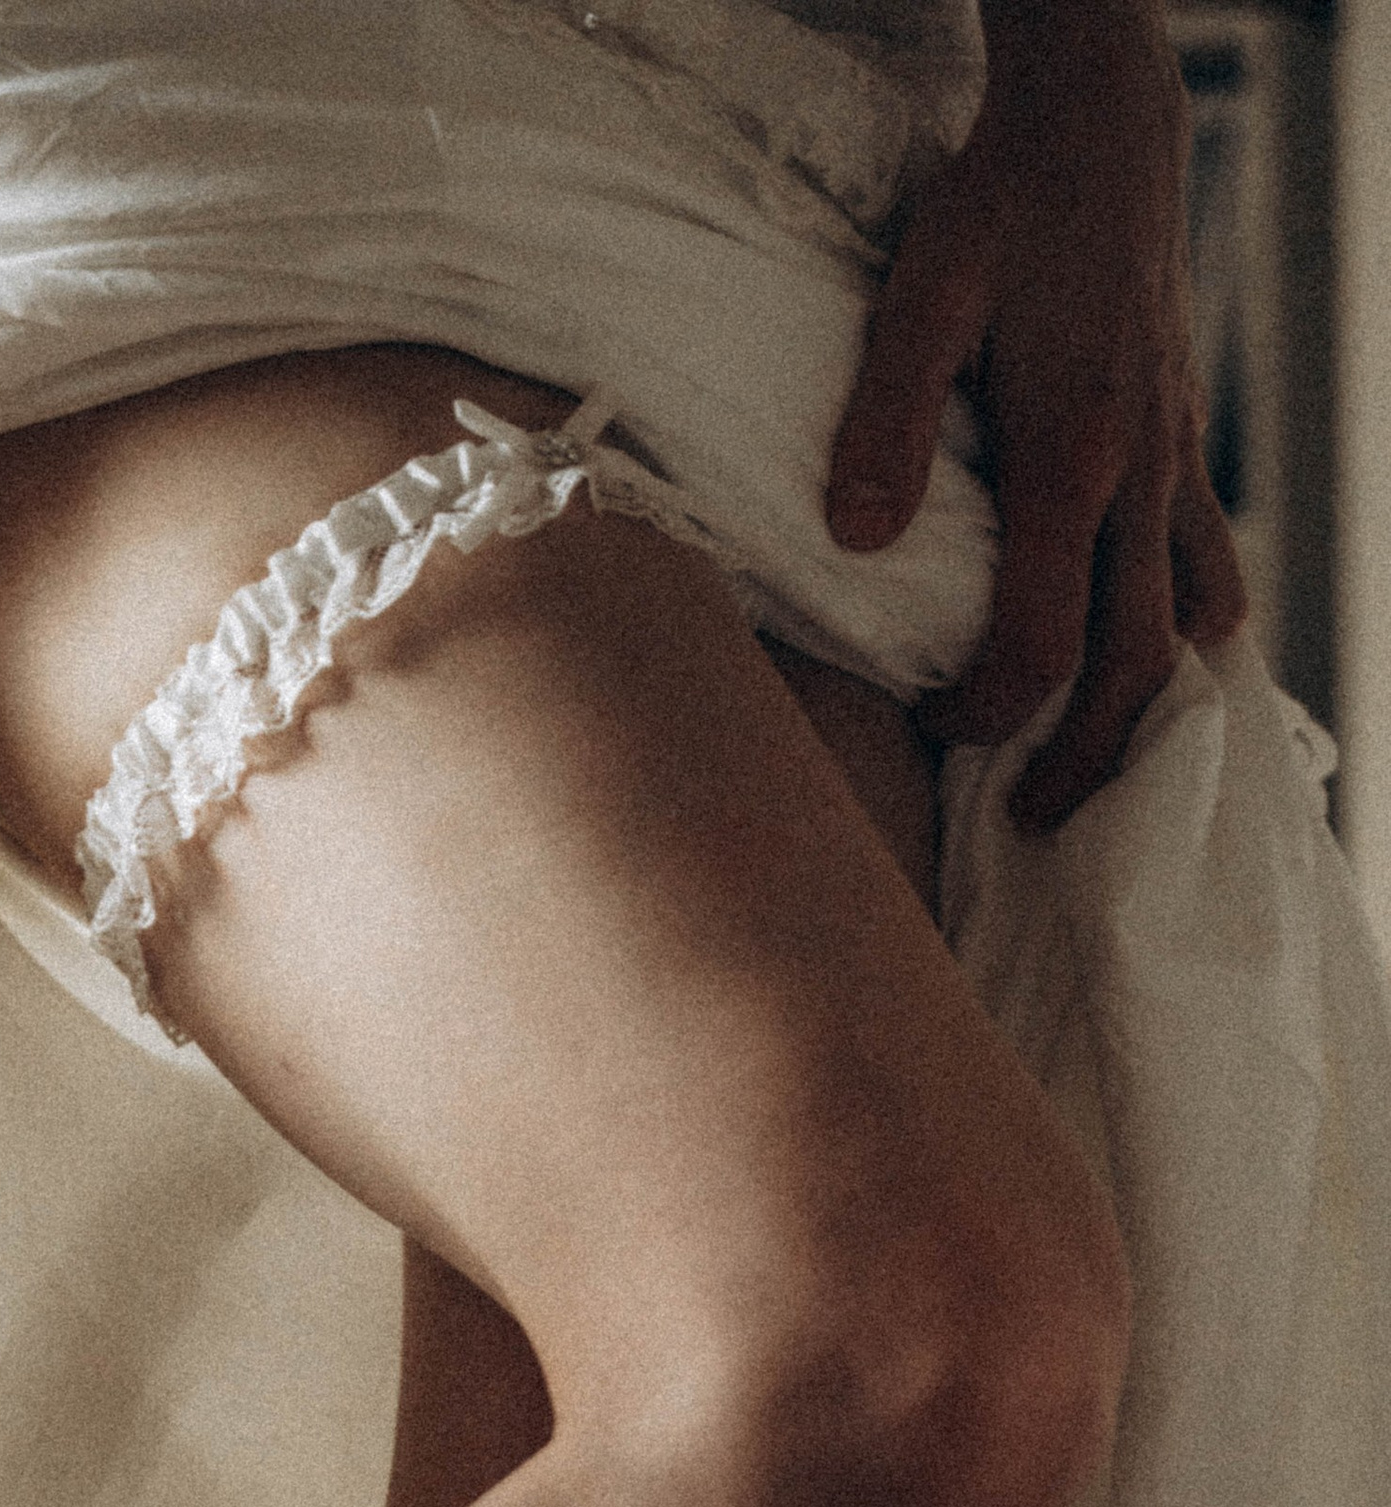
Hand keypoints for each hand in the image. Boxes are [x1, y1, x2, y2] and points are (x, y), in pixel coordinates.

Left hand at [825, 0, 1246, 830]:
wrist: (1103, 127)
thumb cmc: (1001, 206)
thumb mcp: (920, 293)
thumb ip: (887, 420)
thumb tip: (857, 540)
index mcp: (1071, 456)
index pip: (1044, 640)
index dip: (991, 712)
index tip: (935, 729)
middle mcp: (1140, 474)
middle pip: (1134, 665)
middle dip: (1081, 758)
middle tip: (1026, 817)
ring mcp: (1176, 462)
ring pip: (1192, 625)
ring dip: (1151, 711)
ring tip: (1094, 767)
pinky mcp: (1186, 445)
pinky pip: (1211, 567)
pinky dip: (1192, 636)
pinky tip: (1156, 675)